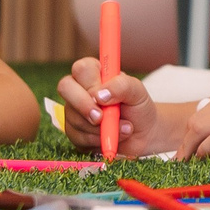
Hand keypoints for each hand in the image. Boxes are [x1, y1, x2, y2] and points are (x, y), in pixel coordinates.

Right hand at [56, 58, 175, 154]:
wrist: (144, 134)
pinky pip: (77, 137)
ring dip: (100, 128)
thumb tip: (99, 95)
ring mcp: (74, 111)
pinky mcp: (74, 132)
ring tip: (124, 128)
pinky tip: (112, 138)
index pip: (82, 68)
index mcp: (95, 74)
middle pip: (65, 87)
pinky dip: (97, 140)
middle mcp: (80, 89)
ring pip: (73, 117)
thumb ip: (122, 86)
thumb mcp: (137, 92)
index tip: (104, 98)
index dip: (90, 83)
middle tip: (100, 118)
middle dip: (82, 105)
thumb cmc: (139, 107)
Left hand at [178, 86, 209, 159]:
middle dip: (186, 144)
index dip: (190, 136)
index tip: (186, 152)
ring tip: (191, 165)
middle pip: (195, 121)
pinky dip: (205, 152)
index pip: (200, 114)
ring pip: (200, 129)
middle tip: (183, 162)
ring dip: (192, 150)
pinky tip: (205, 161)